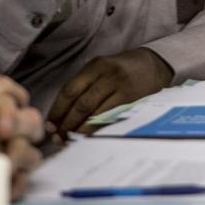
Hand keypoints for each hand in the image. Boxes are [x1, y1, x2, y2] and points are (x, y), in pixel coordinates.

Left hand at [46, 47, 173, 136]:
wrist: (155, 65)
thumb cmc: (122, 70)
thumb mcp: (102, 69)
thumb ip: (84, 86)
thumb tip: (61, 116)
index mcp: (96, 66)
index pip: (70, 90)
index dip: (57, 110)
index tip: (50, 126)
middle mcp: (107, 75)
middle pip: (80, 104)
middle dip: (66, 124)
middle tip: (57, 138)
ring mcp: (121, 87)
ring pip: (93, 113)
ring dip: (79, 130)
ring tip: (70, 140)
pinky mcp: (132, 100)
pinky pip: (109, 118)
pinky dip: (96, 129)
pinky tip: (88, 137)